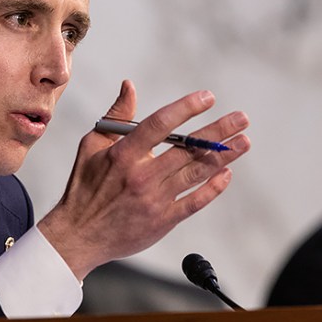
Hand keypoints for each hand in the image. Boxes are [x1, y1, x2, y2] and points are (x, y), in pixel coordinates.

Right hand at [37, 80, 250, 279]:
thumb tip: (130, 86)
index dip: (186, 108)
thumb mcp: (91, 146)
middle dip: (218, 130)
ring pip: (196, 173)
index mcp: (122, 154)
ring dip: (223, 156)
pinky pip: (194, 202)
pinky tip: (226, 174)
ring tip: (243, 141)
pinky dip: (213, 188)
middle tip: (242, 118)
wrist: (78, 235)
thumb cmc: (84, 187)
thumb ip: (116, 117)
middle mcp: (141, 176)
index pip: (160, 124)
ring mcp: (154, 199)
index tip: (207, 97)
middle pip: (187, 148)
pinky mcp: (162, 221)